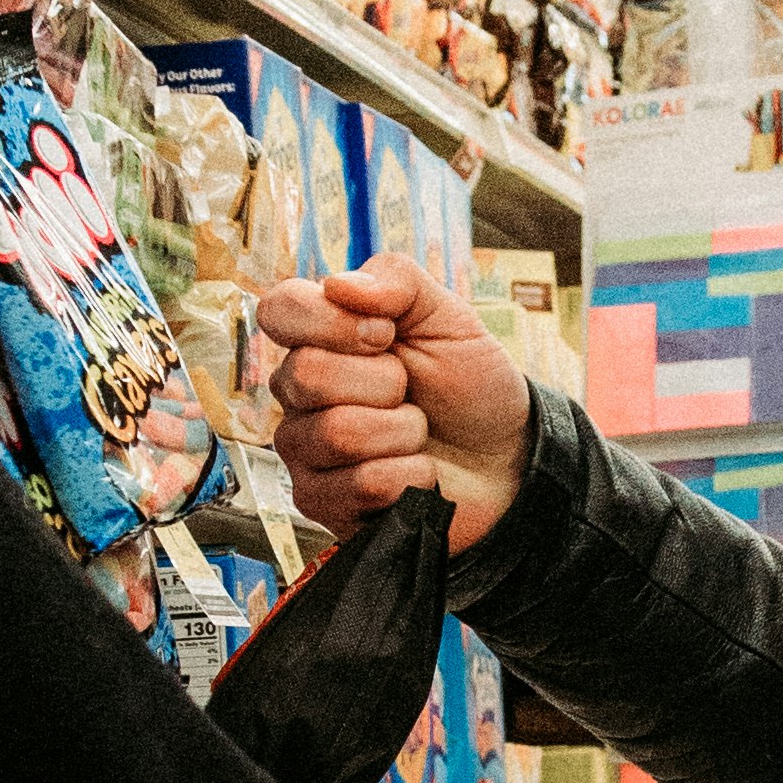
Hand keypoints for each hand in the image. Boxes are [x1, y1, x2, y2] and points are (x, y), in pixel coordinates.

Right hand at [259, 256, 532, 557]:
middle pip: (307, 375)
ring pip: (337, 434)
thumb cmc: (466, 384)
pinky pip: (361, 484)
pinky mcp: (320, 501)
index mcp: (319, 338)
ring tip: (416, 433)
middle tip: (409, 391)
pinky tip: (417, 471)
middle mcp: (299, 393)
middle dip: (385, 382)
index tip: (385, 333)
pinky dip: (410, 475)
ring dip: (402, 432)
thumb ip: (396, 281)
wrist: (502, 454)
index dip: (331, 321)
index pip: (279, 310)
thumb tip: (337, 284)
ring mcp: (305, 449)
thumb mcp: (447, 315)